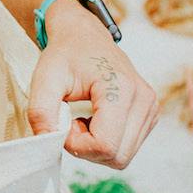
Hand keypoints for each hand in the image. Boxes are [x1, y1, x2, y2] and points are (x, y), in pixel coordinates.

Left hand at [26, 6, 157, 168]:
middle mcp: (144, 100)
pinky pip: (127, 148)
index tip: (63, 122)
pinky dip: (106, 142)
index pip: (105, 145)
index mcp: (121, 88)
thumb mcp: (44, 77)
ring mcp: (151, 108)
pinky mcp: (149, 115)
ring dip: (96, 147)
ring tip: (82, 118)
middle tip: (70, 122)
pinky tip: (95, 119)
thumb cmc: (65, 54)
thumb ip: (40, 111)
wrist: (84, 35)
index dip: (77, 144)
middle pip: (117, 157)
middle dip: (87, 149)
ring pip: (123, 157)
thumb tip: (46, 143)